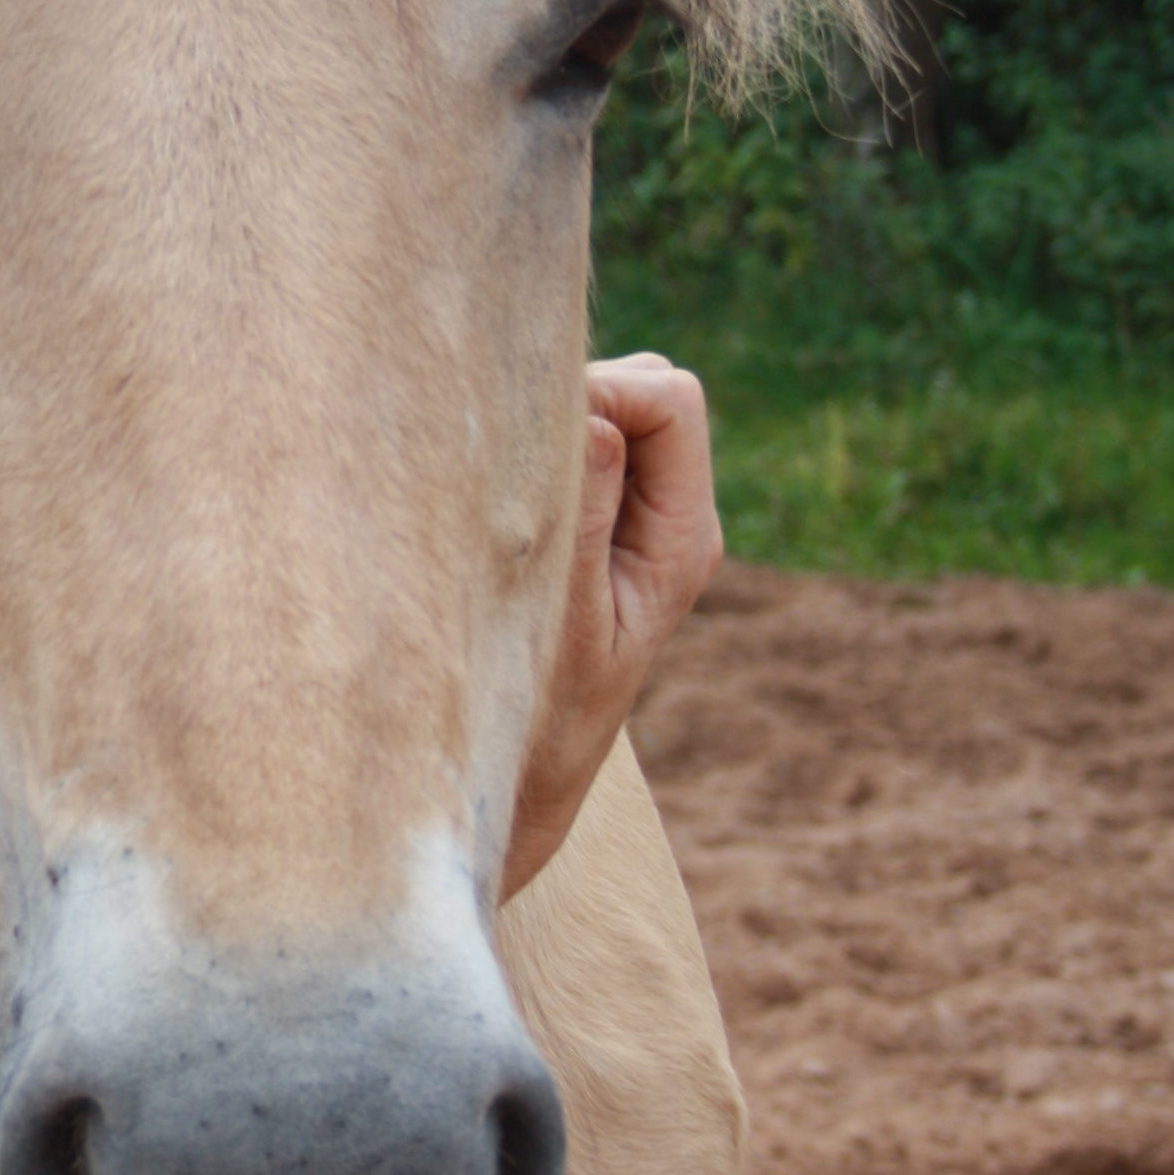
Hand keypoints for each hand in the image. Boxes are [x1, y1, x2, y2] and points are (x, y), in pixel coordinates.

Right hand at [501, 354, 722, 900]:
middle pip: (648, 387)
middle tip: (508, 459)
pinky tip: (491, 493)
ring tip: (496, 485)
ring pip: (610, 407)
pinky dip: (534, 442)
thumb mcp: (558, 625)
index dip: (605, 394)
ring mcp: (632, 520)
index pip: (671, 401)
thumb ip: (582, 519)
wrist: (517, 787)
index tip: (533, 440)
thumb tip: (597, 421)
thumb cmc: (533, 721)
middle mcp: (669, 519)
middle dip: (580, 396)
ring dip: (552, 421)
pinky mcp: (589, 523)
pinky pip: (576, 441)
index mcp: (682, 542)